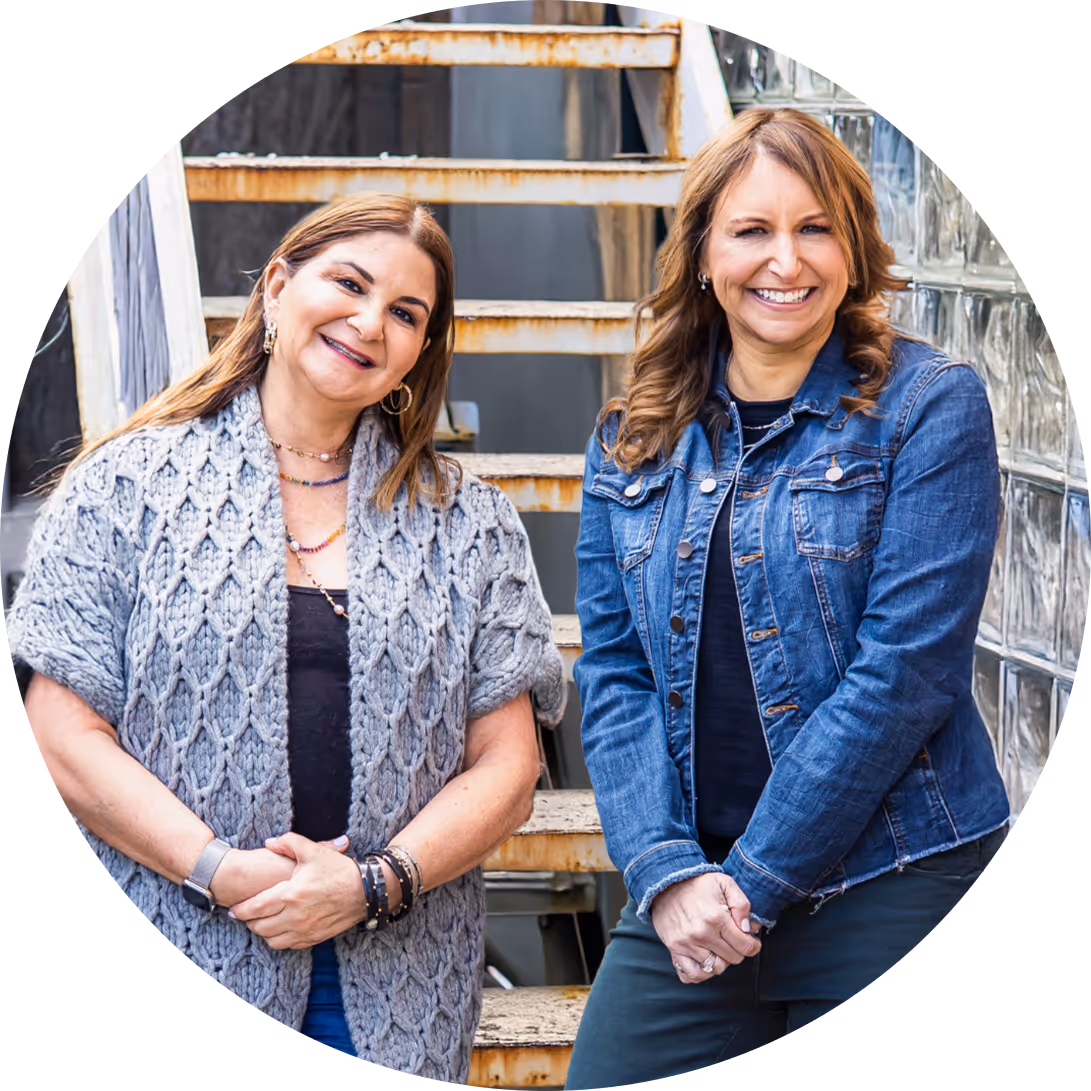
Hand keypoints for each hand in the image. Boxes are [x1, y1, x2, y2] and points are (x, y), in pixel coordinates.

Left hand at [228, 833, 369, 949]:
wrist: (366, 890)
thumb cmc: (338, 869)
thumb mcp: (313, 850)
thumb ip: (288, 842)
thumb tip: (269, 843)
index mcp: (291, 894)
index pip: (255, 908)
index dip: (241, 910)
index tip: (234, 908)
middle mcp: (295, 916)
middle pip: (259, 927)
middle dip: (249, 921)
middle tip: (247, 913)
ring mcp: (305, 930)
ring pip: (271, 940)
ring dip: (263, 931)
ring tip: (262, 921)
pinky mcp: (314, 938)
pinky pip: (287, 945)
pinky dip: (279, 939)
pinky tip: (280, 928)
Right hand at [650, 872, 760, 983]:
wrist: (666, 883)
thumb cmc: (697, 884)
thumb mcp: (725, 883)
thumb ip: (742, 904)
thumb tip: (749, 928)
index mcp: (717, 918)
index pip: (745, 946)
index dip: (753, 944)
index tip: (751, 939)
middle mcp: (702, 934)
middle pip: (733, 959)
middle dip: (738, 950)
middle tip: (733, 939)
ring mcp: (687, 944)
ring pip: (715, 969)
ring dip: (722, 961)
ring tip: (719, 948)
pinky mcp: (675, 949)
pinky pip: (691, 975)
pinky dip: (701, 973)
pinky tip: (705, 960)